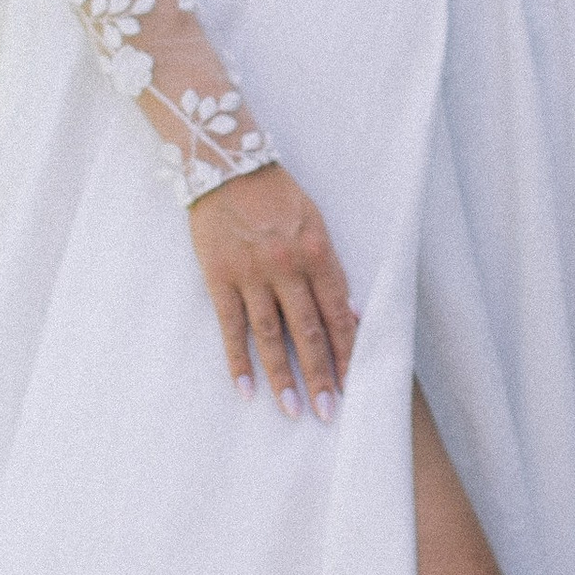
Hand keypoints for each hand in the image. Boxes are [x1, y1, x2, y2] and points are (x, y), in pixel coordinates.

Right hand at [188, 162, 357, 418]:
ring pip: (272, 335)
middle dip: (321, 375)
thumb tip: (350, 315)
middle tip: (329, 411)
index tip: (354, 384)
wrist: (227, 163)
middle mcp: (287, 267)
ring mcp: (252, 274)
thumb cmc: (276, 193)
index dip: (347, 352)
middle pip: (309, 331)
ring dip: (283, 376)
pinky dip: (238, 360)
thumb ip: (329, 269)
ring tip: (292, 410)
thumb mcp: (315, 223)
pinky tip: (245, 388)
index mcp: (318, 253)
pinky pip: (231, 326)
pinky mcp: (219, 276)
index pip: (338, 314)